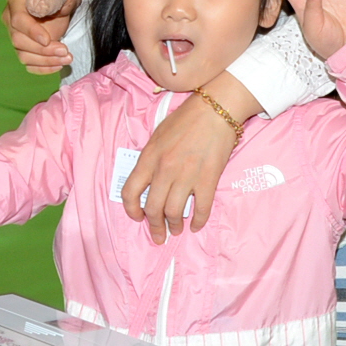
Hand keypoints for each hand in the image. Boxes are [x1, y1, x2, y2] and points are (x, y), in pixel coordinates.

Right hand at [3, 0, 83, 73]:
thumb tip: (39, 9)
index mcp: (16, 0)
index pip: (18, 20)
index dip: (31, 32)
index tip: (48, 40)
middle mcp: (11, 19)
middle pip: (19, 41)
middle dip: (43, 50)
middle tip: (65, 51)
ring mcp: (16, 35)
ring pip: (24, 55)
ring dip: (46, 61)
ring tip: (68, 58)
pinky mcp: (25, 48)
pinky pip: (29, 63)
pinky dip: (43, 68)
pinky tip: (59, 64)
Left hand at [119, 70, 258, 243]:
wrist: (215, 110)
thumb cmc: (185, 120)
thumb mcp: (157, 136)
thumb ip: (150, 159)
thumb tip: (147, 182)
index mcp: (149, 158)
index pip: (130, 191)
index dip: (131, 209)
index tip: (137, 217)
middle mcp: (165, 169)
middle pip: (153, 208)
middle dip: (154, 227)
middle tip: (159, 235)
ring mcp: (186, 176)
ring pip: (174, 212)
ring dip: (174, 226)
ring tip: (176, 230)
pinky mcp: (208, 179)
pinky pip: (201, 208)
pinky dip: (198, 221)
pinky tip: (196, 225)